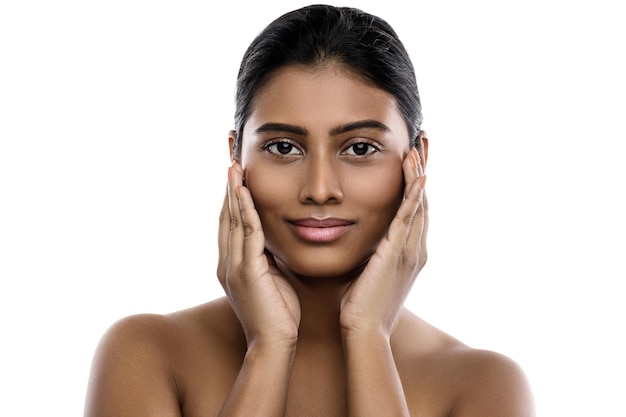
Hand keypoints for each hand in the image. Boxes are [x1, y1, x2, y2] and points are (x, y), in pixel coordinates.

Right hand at [217, 162, 300, 348]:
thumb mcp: (271, 279)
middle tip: (229, 159)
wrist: (275, 345)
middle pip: (225, 215)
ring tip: (233, 166)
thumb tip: (273, 241)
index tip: (235, 173)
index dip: (231, 197)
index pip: (229, 223)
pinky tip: (244, 191)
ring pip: (232, 220)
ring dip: (233, 191)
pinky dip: (244, 210)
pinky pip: (246, 233)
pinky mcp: (247, 271)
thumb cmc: (278, 315)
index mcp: (231, 265)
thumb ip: (267, 259)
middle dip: (228, 187)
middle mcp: (227, 262)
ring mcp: (234, 267)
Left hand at [340, 146, 427, 337]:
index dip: (416, 180)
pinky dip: (414, 195)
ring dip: (419, 173)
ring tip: (418, 145)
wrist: (363, 331)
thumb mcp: (369, 272)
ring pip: (419, 203)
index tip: (414, 155)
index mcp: (408, 252)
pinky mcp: (397, 254)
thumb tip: (363, 240)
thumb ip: (372, 253)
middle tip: (423, 139)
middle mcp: (415, 248)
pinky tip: (417, 174)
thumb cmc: (361, 305)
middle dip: (423, 168)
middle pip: (423, 199)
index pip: (414, 208)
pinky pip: (408, 218)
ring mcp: (409, 251)